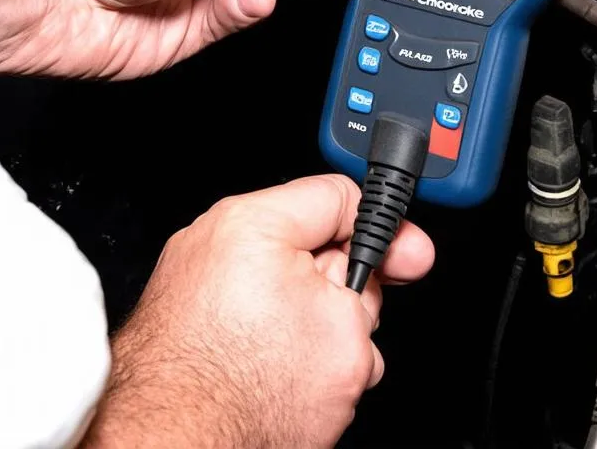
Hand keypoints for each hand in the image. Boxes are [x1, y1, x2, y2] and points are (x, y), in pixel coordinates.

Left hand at [79, 174, 434, 448]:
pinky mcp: (186, 333)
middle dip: (349, 293)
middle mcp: (214, 247)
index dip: (388, 228)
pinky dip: (278, 350)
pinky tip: (284, 388)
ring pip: (288, 295)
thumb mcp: (344, 330)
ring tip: (310, 375)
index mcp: (251, 224)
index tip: (410, 255)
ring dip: (317, 331)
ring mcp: (194, 292)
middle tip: (355, 331)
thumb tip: (368, 272)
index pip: (340, 197)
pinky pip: (254, 326)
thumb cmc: (238, 400)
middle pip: (316, 249)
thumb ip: (367, 282)